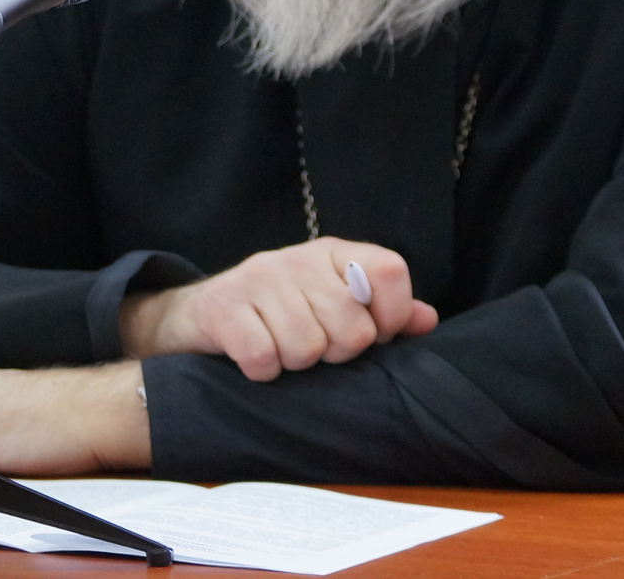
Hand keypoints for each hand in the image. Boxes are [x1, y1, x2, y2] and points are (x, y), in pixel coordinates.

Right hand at [118, 237, 438, 380]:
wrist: (196, 316)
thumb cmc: (276, 315)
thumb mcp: (330, 304)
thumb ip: (382, 312)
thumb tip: (427, 319)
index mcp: (333, 252)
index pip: (390, 273)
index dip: (390, 317)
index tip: (372, 337)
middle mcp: (297, 258)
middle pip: (352, 327)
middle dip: (336, 352)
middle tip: (313, 348)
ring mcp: (258, 279)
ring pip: (308, 348)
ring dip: (294, 364)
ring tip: (280, 350)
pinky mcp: (224, 308)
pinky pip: (263, 358)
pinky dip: (261, 371)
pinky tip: (254, 360)